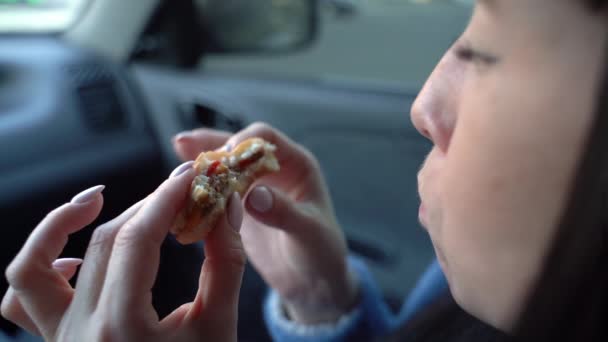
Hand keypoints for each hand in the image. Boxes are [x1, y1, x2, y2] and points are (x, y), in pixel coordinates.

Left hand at [1, 162, 244, 340]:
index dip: (164, 198)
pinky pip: (23, 301)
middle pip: (103, 243)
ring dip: (58, 225)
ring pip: (30, 269)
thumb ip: (225, 263)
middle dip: (145, 207)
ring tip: (96, 199)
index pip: (136, 240)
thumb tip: (226, 207)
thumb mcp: (219, 328)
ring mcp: (59, 340)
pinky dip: (41, 266)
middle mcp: (79, 334)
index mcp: (122, 329)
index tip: (188, 175)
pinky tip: (76, 257)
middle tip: (178, 192)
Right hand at [173, 123, 358, 323]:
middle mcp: (274, 170)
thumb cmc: (321, 253)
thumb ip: (284, 212)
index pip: (266, 138)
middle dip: (211, 148)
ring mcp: (255, 187)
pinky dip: (200, 192)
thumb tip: (254, 195)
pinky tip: (178, 192)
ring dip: (200, 165)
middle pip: (237, 147)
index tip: (223, 157)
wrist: (314, 281)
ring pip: (223, 168)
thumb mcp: (309, 233)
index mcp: (297, 165)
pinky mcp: (240, 207)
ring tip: (175, 163)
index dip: (242, 142)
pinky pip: (216, 193)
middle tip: (183, 148)